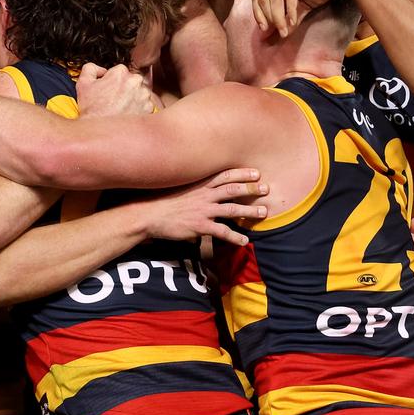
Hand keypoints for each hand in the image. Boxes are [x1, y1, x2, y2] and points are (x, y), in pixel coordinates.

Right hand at [76, 63, 160, 116]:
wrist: (99, 132)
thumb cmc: (92, 110)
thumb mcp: (82, 84)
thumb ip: (91, 68)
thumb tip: (101, 70)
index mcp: (120, 73)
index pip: (120, 71)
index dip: (113, 81)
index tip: (109, 90)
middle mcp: (135, 81)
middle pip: (132, 80)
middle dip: (124, 88)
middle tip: (114, 99)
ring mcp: (143, 95)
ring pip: (140, 92)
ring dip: (132, 98)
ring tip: (120, 107)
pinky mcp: (149, 108)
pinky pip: (145, 105)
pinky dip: (138, 108)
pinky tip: (127, 113)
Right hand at [140, 168, 267, 246]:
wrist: (147, 215)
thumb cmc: (161, 201)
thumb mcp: (178, 188)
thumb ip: (193, 189)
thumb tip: (202, 190)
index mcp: (199, 184)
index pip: (225, 175)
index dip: (242, 173)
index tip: (255, 173)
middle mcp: (203, 195)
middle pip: (233, 189)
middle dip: (251, 189)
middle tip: (266, 188)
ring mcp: (202, 210)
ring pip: (232, 209)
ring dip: (249, 211)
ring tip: (263, 213)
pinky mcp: (199, 226)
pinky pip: (222, 232)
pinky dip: (235, 237)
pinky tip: (245, 241)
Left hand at [252, 0, 363, 36]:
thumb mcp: (303, 5)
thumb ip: (289, 18)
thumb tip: (278, 35)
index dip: (257, 13)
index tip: (264, 29)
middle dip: (269, 18)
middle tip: (279, 32)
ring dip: (279, 17)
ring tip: (285, 31)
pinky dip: (290, 9)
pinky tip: (294, 20)